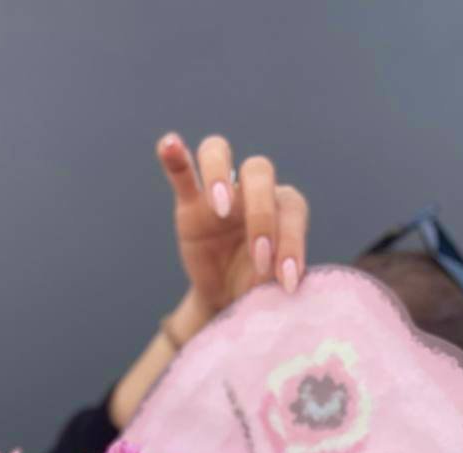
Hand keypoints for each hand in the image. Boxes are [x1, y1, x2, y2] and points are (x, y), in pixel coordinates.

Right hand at [157, 133, 309, 340]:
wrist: (227, 297)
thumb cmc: (257, 285)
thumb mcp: (271, 287)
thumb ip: (275, 278)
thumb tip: (277, 282)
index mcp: (284, 206)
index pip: (290, 209)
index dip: (292, 244)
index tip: (287, 281)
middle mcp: (253, 189)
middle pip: (258, 172)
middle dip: (261, 215)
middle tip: (259, 256)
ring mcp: (219, 191)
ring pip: (217, 153)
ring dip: (218, 175)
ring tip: (218, 208)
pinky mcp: (189, 203)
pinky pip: (181, 171)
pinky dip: (174, 155)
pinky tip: (169, 145)